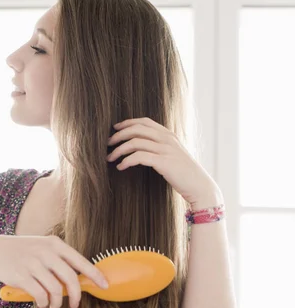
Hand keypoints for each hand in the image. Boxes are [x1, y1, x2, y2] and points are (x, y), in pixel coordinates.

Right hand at [0, 234, 108, 307]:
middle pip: (71, 278)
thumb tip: (81, 280)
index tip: (105, 286)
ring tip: (54, 307)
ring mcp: (33, 264)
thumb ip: (60, 260)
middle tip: (75, 305)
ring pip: (55, 290)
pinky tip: (43, 304)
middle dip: (76, 296)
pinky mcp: (21, 276)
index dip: (95, 275)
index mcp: (55, 245)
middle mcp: (46, 253)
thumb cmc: (23, 252)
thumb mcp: (43, 248)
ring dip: (57, 303)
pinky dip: (44, 303)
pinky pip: (40, 295)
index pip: (80, 261)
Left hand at [107, 117, 221, 208]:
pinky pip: (139, 157)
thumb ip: (161, 148)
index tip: (115, 129)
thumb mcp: (173, 155)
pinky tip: (121, 167)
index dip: (128, 123)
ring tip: (110, 158)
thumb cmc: (184, 174)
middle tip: (108, 144)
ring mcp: (166, 149)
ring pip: (135, 142)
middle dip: (119, 135)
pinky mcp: (164, 162)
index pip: (145, 122)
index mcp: (169, 135)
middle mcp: (167, 139)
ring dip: (119, 150)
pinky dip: (126, 161)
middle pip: (137, 129)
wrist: (199, 186)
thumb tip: (142, 148)